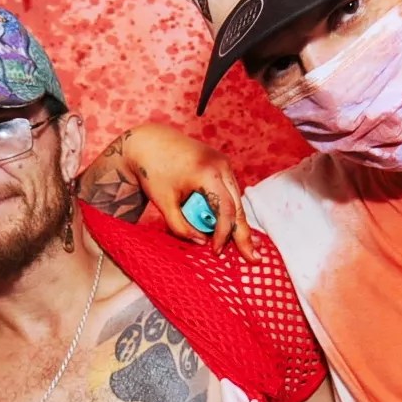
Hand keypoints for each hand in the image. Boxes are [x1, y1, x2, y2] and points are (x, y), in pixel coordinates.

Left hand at [105, 123, 254, 257]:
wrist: (148, 143)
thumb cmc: (153, 172)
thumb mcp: (163, 203)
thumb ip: (181, 226)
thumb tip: (203, 242)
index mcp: (207, 173)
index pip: (225, 209)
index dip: (223, 234)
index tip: (216, 251)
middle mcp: (221, 165)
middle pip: (238, 206)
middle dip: (244, 234)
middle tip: (253, 258)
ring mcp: (223, 163)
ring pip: (236, 200)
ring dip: (236, 223)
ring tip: (246, 248)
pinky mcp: (220, 165)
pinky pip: (229, 192)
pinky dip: (229, 210)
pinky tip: (233, 229)